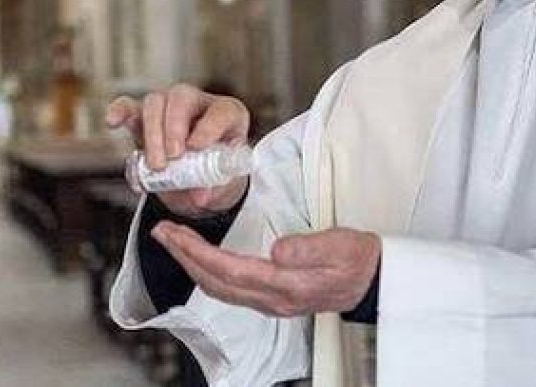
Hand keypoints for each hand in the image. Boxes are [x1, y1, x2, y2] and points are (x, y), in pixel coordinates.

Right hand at [106, 84, 250, 217]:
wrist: (198, 180)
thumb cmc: (215, 172)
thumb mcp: (220, 180)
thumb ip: (211, 186)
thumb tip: (199, 196)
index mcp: (227, 114)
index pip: (221, 110)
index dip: (209, 126)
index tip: (196, 147)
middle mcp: (198, 103)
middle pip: (182, 97)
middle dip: (174, 127)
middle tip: (174, 157)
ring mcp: (169, 107)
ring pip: (155, 102)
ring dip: (153, 134)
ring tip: (156, 166)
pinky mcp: (144, 117)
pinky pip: (129, 106)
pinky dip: (119, 112)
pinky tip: (113, 122)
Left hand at [152, 222, 381, 317]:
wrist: (373, 282)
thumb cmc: (358, 260)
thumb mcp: (341, 246)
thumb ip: (309, 248)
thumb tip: (277, 249)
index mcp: (287, 285)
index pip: (231, 270)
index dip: (199, 253)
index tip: (176, 234)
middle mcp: (273, 299)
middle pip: (216, 282)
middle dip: (184, 257)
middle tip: (162, 232)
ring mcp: (271, 302)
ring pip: (219, 288)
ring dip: (192, 265)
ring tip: (173, 241)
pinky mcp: (272, 297)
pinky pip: (229, 289)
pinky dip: (208, 271)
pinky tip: (201, 258)